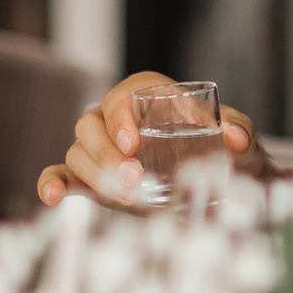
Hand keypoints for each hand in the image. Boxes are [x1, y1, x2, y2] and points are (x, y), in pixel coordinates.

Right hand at [34, 71, 264, 208]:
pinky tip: (53, 197)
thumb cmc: (222, 147)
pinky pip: (62, 174)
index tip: (133, 143)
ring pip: (77, 151)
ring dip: (92, 174)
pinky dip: (53, 183)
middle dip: (106, 151)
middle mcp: (117, 118)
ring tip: (125, 196)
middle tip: (133, 176)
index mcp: (148, 95)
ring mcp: (101, 149)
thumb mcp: (235, 137)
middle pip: (91, 124)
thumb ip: (239, 132)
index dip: (120, 117)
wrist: (218, 179)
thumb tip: (236, 140)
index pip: (122, 96)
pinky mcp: (92, 179)